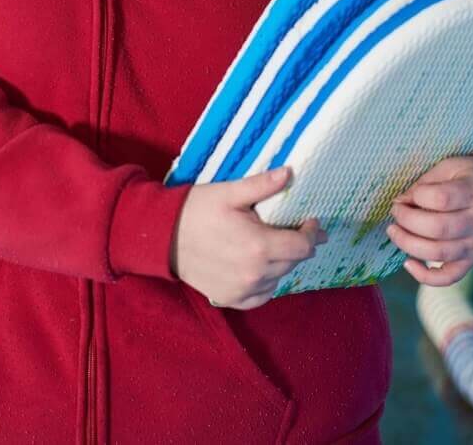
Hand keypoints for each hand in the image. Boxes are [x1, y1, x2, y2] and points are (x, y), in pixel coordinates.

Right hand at [171, 166, 325, 309]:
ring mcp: (242, 290)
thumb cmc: (195, 209)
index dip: (311, 233)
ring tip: (275, 246)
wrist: (161, 236)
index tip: (310, 221)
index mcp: (259, 246)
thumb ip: (262, 186)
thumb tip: (289, 173)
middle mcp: (254, 274)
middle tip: (296, 230)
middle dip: (298, 245)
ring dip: (282, 263)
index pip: (302, 247)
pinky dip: (266, 283)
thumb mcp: (229, 192)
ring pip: (278, 279)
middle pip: (293, 262)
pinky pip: (261, 295)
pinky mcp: (230, 298)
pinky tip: (261, 268)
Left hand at [385, 155, 472, 286]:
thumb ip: (424, 184)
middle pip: (438, 228)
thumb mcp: (449, 168)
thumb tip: (400, 203)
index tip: (405, 196)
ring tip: (394, 231)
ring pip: (439, 253)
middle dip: (407, 220)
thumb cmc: (469, 178)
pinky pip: (449, 277)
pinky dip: (426, 277)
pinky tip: (408, 263)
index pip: (441, 199)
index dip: (417, 196)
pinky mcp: (471, 261)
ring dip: (408, 244)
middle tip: (395, 212)